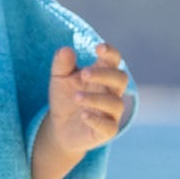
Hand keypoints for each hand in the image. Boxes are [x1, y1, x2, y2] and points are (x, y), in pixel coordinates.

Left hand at [40, 43, 127, 158]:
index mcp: (103, 74)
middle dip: (104, 75)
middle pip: (120, 78)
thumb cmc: (65, 97)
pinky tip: (83, 115)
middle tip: (83, 74)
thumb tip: (66, 50)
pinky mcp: (107, 131)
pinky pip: (110, 127)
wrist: (59, 127)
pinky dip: (97, 120)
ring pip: (116, 103)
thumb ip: (62, 64)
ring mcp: (111, 112)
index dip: (110, 52)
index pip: (114, 60)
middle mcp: (112, 92)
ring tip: (76, 98)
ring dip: (96, 99)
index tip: (98, 47)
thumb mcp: (59, 79)